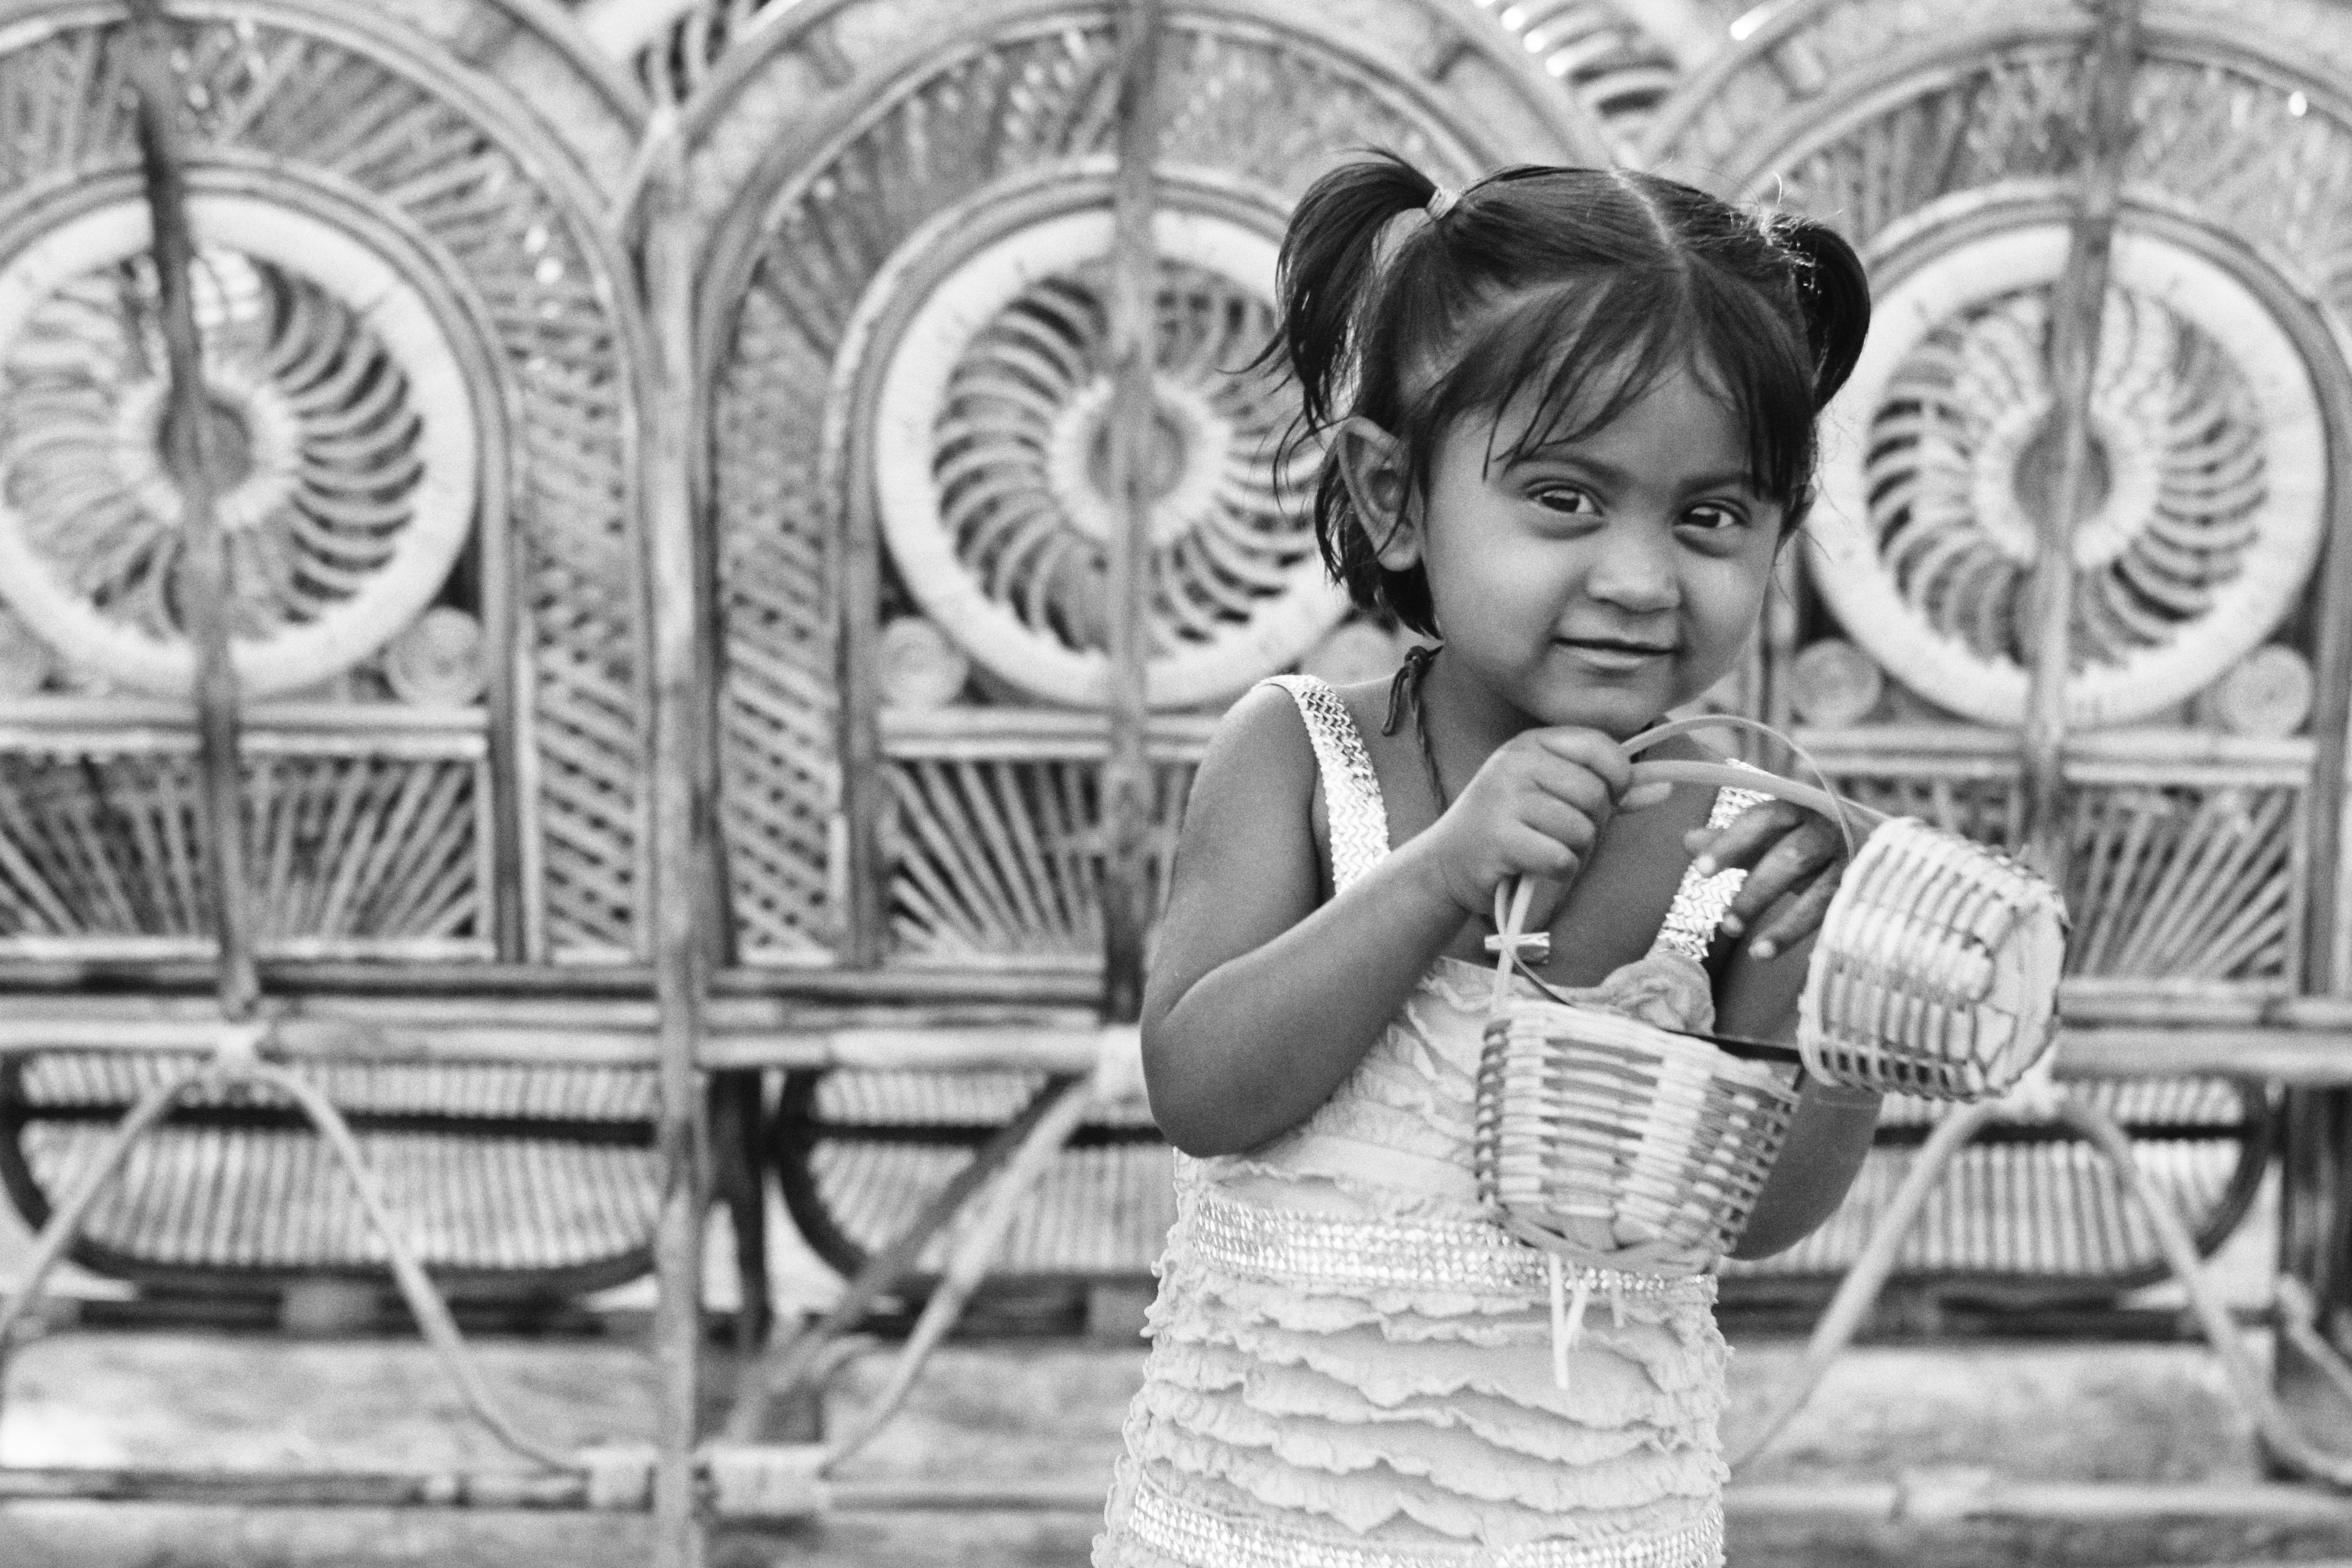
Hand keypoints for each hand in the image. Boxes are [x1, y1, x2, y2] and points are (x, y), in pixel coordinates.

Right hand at [1412, 728, 1665, 919]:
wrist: (1447, 863)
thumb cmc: (1511, 829)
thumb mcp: (1555, 797)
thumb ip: (1609, 791)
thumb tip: (1665, 787)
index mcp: (1532, 742)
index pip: (1600, 746)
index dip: (1618, 776)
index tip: (1608, 798)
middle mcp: (1516, 762)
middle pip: (1594, 793)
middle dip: (1593, 824)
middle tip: (1567, 835)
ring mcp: (1504, 797)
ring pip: (1580, 829)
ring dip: (1575, 852)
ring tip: (1548, 851)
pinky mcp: (1499, 837)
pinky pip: (1561, 858)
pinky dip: (1559, 873)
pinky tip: (1538, 869)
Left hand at [1684, 798, 1848, 959]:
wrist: (1867, 844)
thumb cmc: (1805, 839)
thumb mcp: (1769, 838)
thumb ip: (1732, 841)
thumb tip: (1688, 840)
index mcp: (1799, 808)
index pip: (1764, 819)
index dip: (1732, 843)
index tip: (1701, 871)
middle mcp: (1828, 832)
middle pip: (1793, 857)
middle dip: (1756, 890)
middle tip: (1726, 922)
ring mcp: (1849, 863)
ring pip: (1818, 891)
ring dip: (1779, 922)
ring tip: (1740, 938)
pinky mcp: (1860, 892)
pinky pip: (1830, 916)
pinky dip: (1794, 936)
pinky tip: (1763, 953)